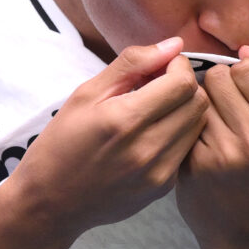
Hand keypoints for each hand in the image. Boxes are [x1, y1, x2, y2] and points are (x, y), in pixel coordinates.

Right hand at [6, 37, 208, 235]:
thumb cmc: (61, 143)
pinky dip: (178, 134)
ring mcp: (158, 173)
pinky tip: (153, 133)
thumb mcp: (85, 94)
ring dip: (185, 109)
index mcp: (124, 120)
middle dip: (185, 85)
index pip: (182, 83)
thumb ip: (132, 64)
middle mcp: (147, 149)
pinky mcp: (163, 188)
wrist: (50, 203)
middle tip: (160, 85)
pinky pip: (187, 149)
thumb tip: (173, 45)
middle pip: (198, 103)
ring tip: (156, 109)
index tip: (161, 66)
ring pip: (198, 126)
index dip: (178, 66)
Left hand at [176, 45, 248, 248]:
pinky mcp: (196, 164)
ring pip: (198, 97)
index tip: (242, 96)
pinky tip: (200, 147)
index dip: (240, 76)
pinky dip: (189, 129)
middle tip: (225, 114)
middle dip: (218, 89)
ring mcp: (226, 152)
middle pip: (220, 77)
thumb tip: (248, 49)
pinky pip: (184, 122)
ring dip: (201, 107)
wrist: (248, 235)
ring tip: (213, 130)